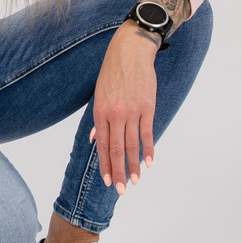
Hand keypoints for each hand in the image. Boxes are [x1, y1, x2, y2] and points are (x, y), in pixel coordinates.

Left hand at [92, 20, 158, 193]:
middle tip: (122, 190)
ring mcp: (132, 111)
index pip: (101, 145)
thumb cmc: (112, 73)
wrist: (130, 52)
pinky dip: (148, 149)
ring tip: (136, 181)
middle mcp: (115, 114)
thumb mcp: (98, 94)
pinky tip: (149, 162)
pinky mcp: (147, 107)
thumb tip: (92, 139)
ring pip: (132, 144)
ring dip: (134, 165)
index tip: (109, 181)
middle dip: (119, 171)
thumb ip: (97, 119)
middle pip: (116, 149)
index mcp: (100, 112)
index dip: (105, 165)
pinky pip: (147, 132)